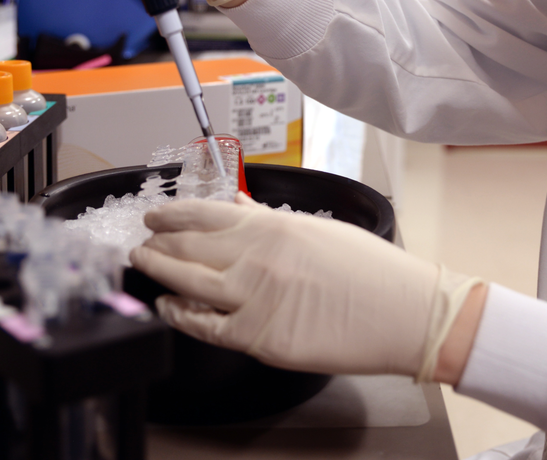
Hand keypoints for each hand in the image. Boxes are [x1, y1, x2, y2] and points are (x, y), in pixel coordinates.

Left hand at [129, 194, 483, 378]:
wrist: (405, 313)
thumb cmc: (372, 271)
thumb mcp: (318, 231)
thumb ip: (270, 220)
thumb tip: (238, 206)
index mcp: (272, 226)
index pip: (204, 214)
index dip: (172, 215)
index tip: (154, 215)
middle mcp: (256, 259)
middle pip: (187, 248)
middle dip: (158, 243)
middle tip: (141, 242)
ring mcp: (254, 300)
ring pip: (187, 284)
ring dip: (159, 272)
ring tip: (144, 266)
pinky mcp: (259, 338)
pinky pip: (205, 327)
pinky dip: (180, 317)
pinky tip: (168, 309)